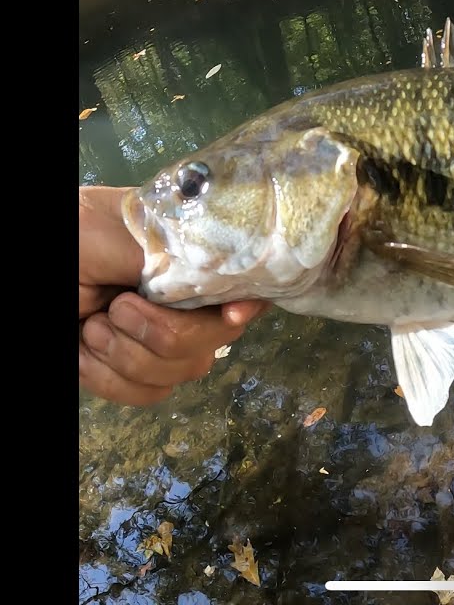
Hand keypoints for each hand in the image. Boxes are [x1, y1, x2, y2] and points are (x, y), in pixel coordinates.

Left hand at [79, 186, 269, 405]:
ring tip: (92, 325)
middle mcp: (189, 303)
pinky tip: (85, 349)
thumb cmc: (71, 237)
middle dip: (160, 333)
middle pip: (214, 342)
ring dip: (126, 355)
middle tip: (116, 307)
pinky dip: (108, 378)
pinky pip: (146, 395)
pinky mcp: (130, 372)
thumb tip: (237, 295)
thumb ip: (171, 262)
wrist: (30, 271)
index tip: (229, 313)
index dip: (243, 306)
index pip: (245, 287)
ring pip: (180, 374)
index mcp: (191, 262)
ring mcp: (162, 341)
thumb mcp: (115, 237)